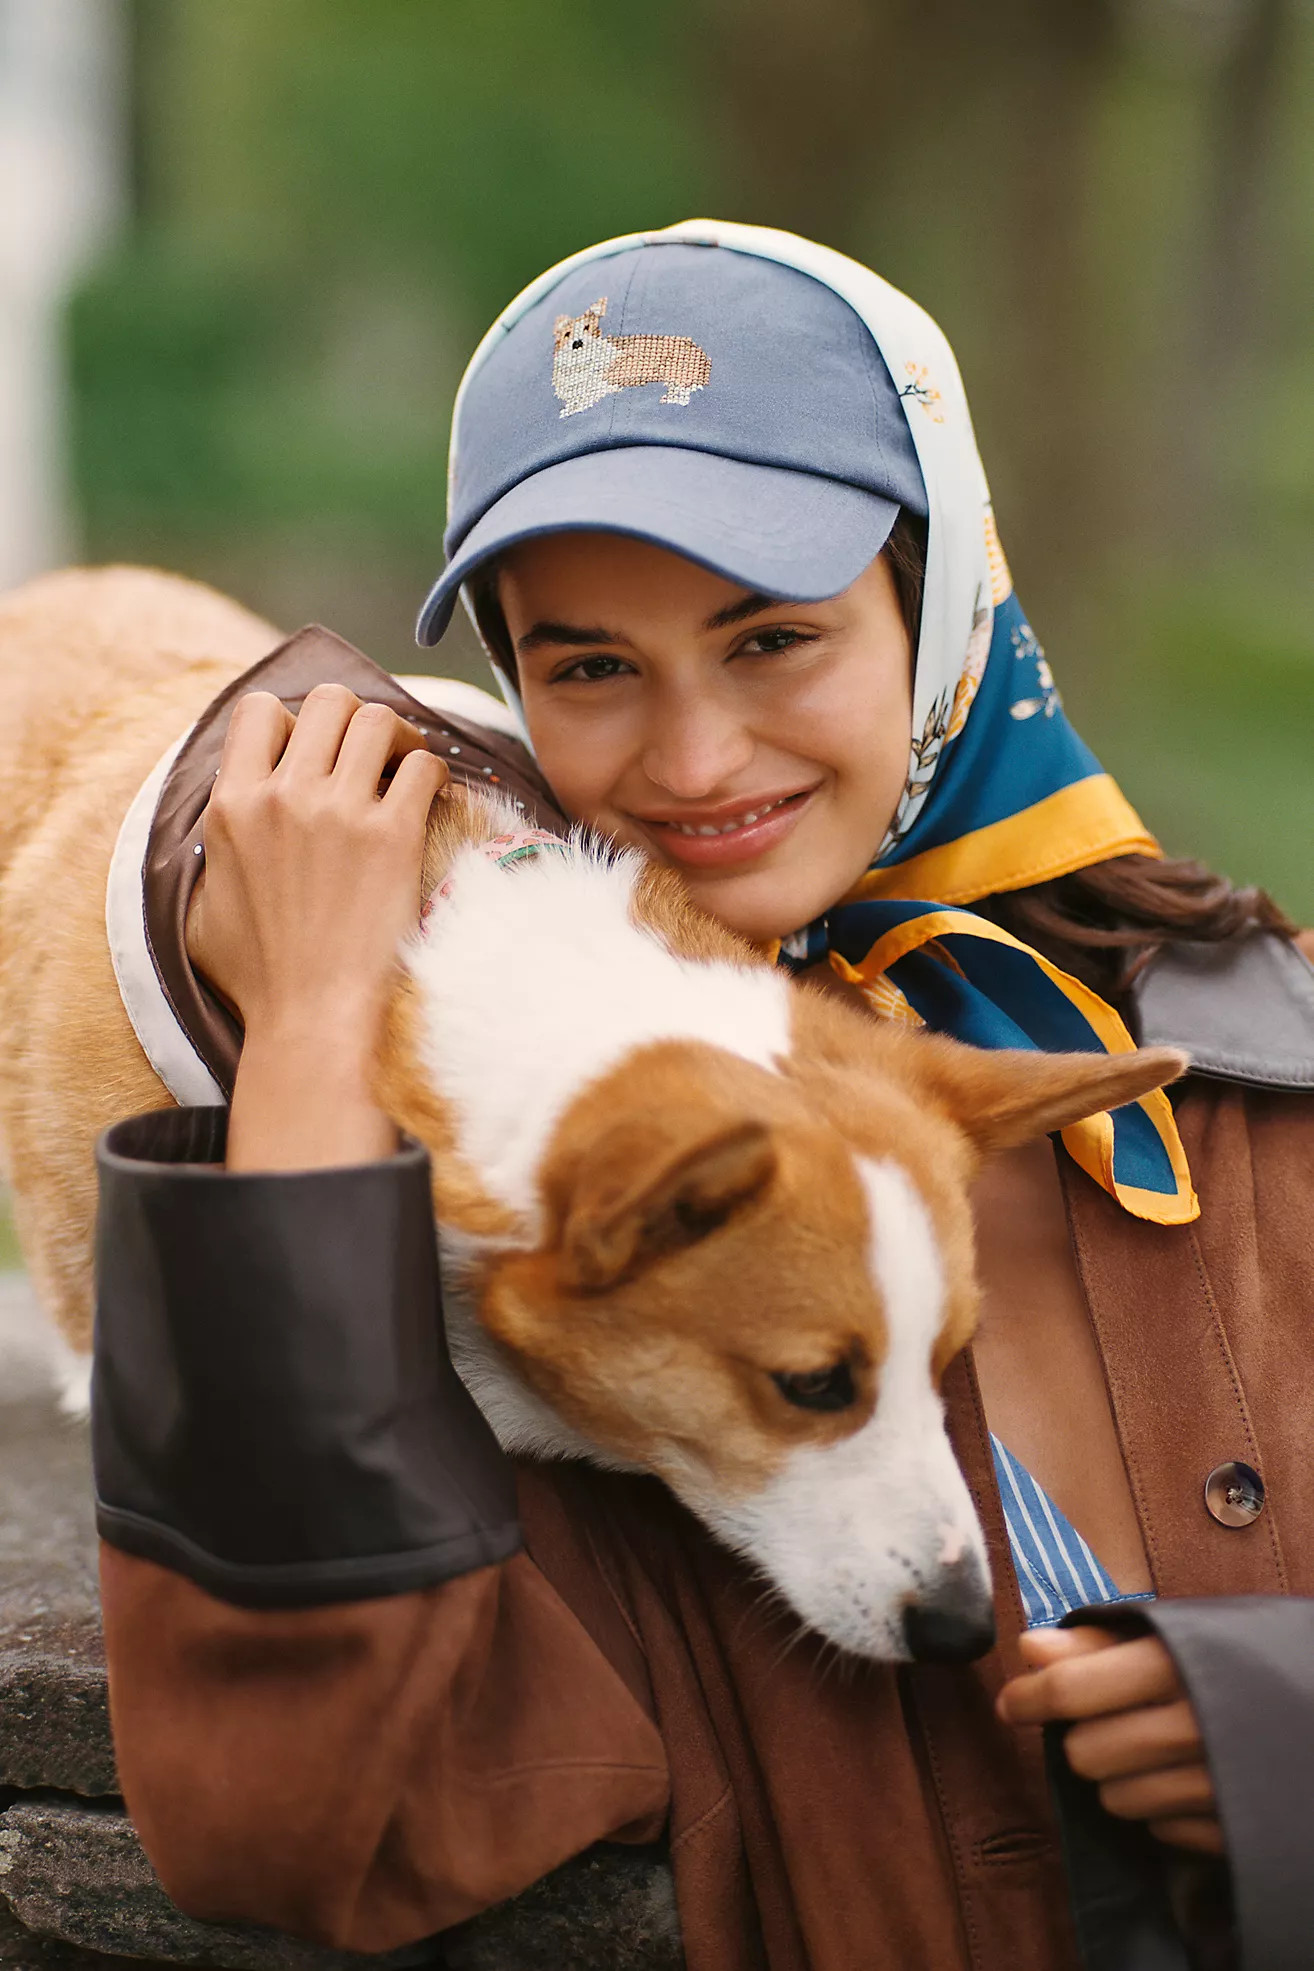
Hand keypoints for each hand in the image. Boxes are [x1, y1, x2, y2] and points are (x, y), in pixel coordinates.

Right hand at [186, 684, 447, 1170]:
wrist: (313, 1019)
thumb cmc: (259, 979)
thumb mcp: (201, 911)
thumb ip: (211, 855)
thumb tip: (223, 831)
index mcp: (232, 805)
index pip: (259, 709)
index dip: (291, 721)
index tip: (313, 752)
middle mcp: (284, 795)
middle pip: (328, 700)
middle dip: (353, 719)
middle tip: (370, 755)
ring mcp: (341, 812)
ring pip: (379, 719)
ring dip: (399, 738)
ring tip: (405, 769)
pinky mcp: (394, 837)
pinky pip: (426, 766)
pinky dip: (434, 775)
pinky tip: (432, 802)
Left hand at [996, 1626, 1221, 1855]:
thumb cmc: (1250, 1660)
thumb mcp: (1182, 1634)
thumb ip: (1103, 1644)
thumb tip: (1028, 1649)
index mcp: (1177, 1663)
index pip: (1073, 1689)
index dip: (1030, 1697)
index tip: (1012, 1703)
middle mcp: (1194, 1725)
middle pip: (1085, 1754)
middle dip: (1085, 1738)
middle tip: (1110, 1720)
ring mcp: (1217, 1784)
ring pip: (1116, 1799)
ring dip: (1120, 1777)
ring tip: (1155, 1749)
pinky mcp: (1235, 1830)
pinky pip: (1160, 1829)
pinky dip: (1160, 1809)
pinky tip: (1188, 1780)